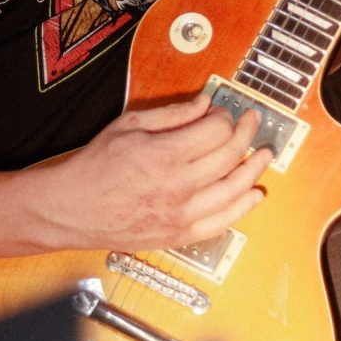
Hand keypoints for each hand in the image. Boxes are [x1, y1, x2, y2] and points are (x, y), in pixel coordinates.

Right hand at [45, 91, 271, 250]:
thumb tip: (204, 104)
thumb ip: (171, 114)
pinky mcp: (179, 236)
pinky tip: (254, 194)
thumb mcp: (129, 125)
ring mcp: (181, 215)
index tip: (224, 111)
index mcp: (165, 155)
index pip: (216, 131)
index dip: (225, 117)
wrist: (73, 208)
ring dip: (254, 169)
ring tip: (266, 154)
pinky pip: (222, 222)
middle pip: (229, 156)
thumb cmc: (96, 166)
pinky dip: (242, 208)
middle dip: (245, 134)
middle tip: (252, 121)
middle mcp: (178, 187)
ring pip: (233, 190)